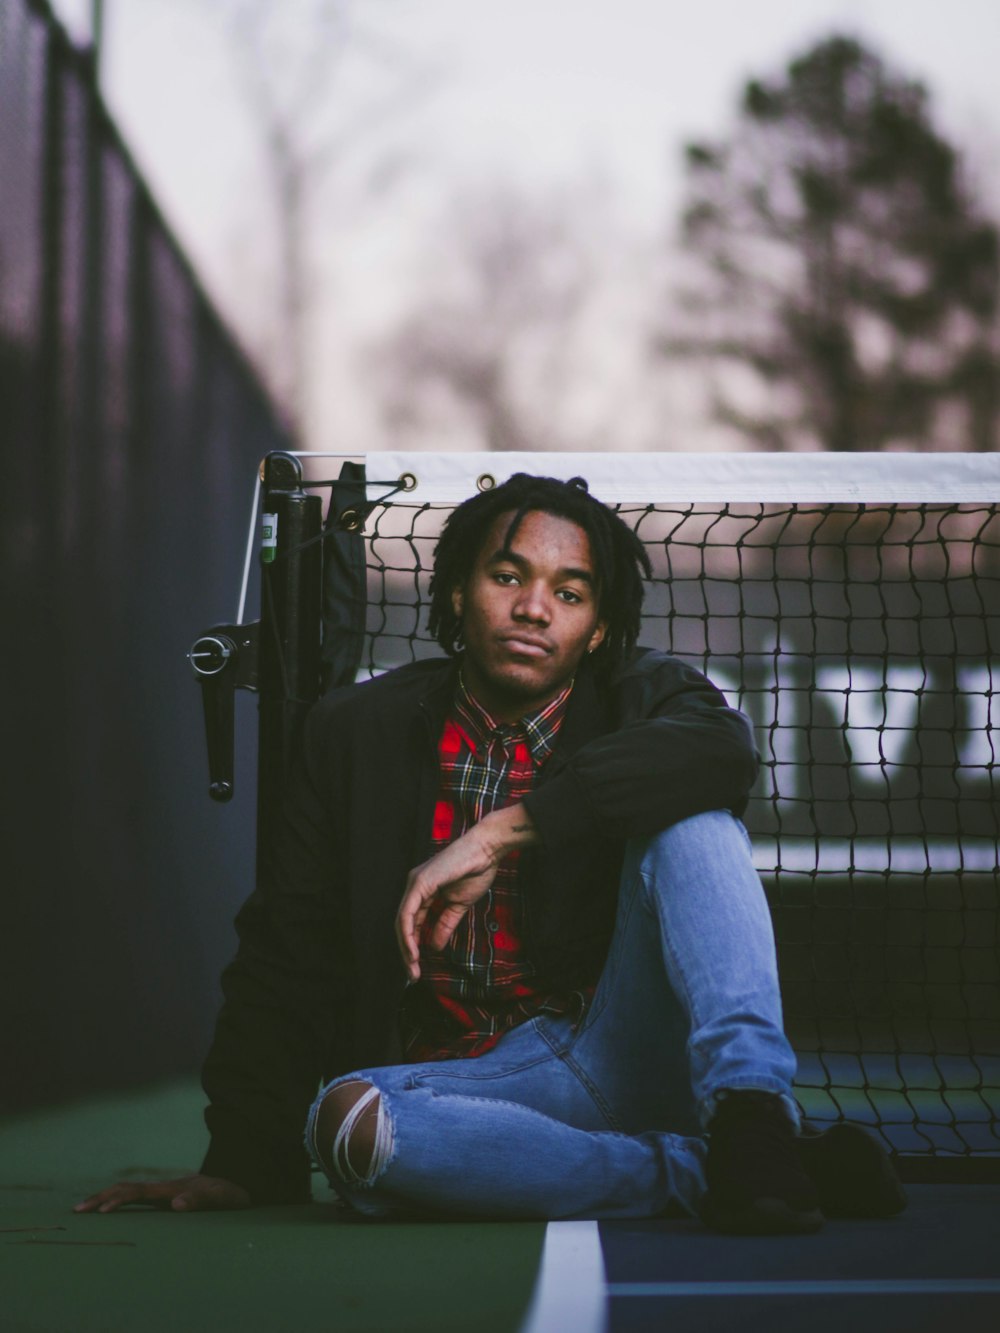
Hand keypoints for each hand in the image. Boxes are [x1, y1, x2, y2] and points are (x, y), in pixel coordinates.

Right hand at [73, 1173, 250, 1213]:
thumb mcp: (220, 1199)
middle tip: (77, 1210)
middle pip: (127, 1189)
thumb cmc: (229, 1194)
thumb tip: (175, 1206)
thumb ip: (200, 1200)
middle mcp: (164, 1188)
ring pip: (129, 1191)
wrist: (238, 1184)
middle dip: (102, 1197)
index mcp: (171, 1188)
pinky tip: (108, 1207)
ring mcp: (164, 1192)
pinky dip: (118, 1200)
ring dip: (106, 1197)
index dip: (119, 1200)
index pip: (138, 1193)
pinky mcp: (166, 1198)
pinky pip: (137, 1198)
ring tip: (83, 1207)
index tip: (101, 1212)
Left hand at [395, 804, 537, 981]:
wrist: (486, 851)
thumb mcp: (458, 905)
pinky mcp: (420, 883)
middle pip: (403, 925)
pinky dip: (408, 934)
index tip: (417, 968)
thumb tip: (434, 947)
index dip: (412, 946)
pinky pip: (408, 913)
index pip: (411, 923)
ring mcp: (415, 883)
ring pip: (402, 921)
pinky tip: (413, 950)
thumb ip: (445, 924)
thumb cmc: (475, 871)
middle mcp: (414, 886)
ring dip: (406, 947)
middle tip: (412, 975)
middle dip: (406, 952)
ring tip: (412, 967)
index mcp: (422, 891)